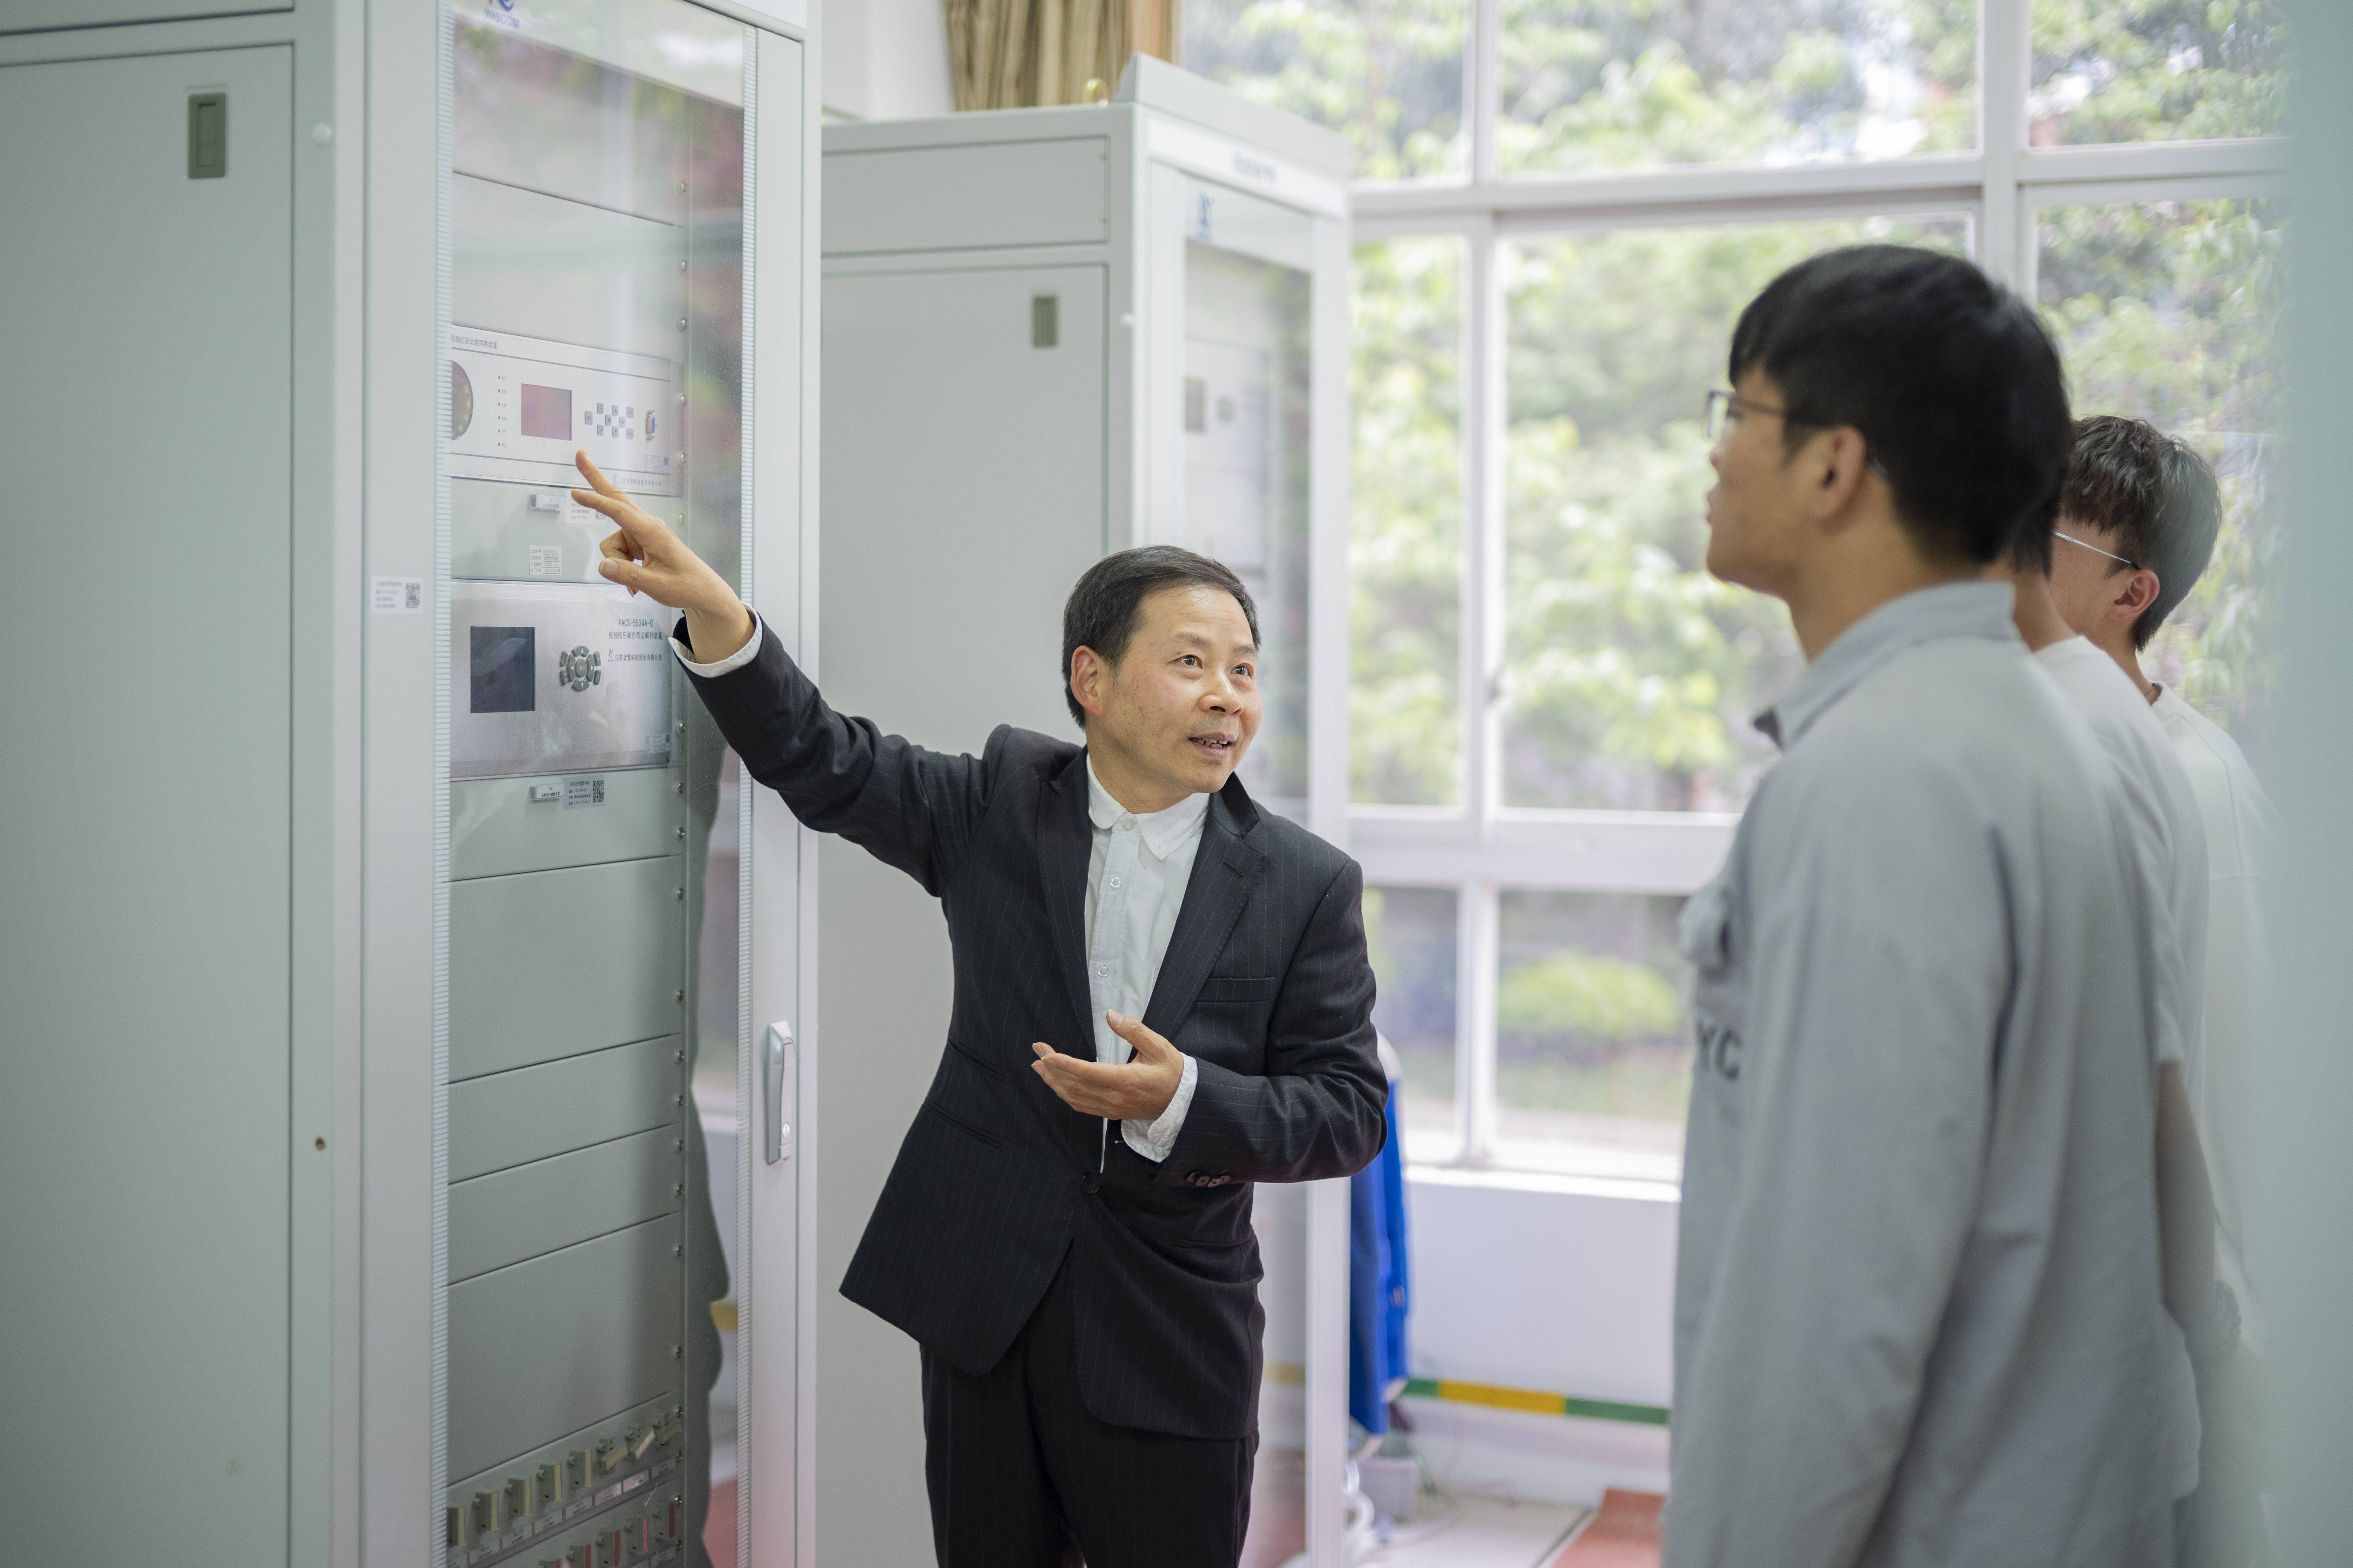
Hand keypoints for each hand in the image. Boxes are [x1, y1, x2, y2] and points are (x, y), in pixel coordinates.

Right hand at [569, 450, 754, 662]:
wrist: (704, 591)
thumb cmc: (685, 586)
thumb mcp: (656, 586)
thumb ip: (628, 576)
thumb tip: (602, 566)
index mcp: (651, 531)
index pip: (618, 511)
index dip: (596, 502)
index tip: (575, 493)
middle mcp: (646, 526)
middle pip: (615, 499)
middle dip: (596, 480)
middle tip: (580, 455)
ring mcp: (642, 534)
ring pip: (613, 543)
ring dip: (617, 562)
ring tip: (636, 582)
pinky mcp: (641, 543)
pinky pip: (620, 552)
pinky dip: (622, 566)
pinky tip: (636, 583)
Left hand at [1031, 1012, 1183, 1121]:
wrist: (1183, 1101)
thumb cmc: (1171, 1071)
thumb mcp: (1159, 1046)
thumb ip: (1134, 1030)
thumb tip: (1111, 1015)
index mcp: (1127, 1080)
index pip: (1088, 1073)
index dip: (1065, 1064)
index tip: (1047, 1054)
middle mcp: (1116, 1097)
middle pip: (1075, 1085)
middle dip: (1052, 1069)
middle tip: (1037, 1052)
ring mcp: (1112, 1107)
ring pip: (1075, 1098)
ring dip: (1054, 1083)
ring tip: (1039, 1068)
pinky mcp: (1112, 1112)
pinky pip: (1083, 1106)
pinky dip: (1066, 1095)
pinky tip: (1057, 1085)